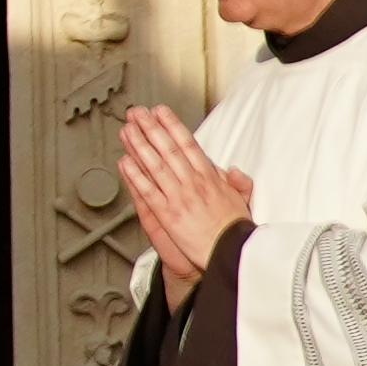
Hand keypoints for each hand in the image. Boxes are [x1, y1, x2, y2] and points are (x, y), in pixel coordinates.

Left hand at [115, 107, 253, 296]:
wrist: (229, 253)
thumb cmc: (233, 230)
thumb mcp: (242, 200)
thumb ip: (236, 182)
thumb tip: (232, 170)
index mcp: (210, 178)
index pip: (188, 144)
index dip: (172, 125)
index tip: (160, 112)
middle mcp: (192, 183)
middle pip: (167, 149)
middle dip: (150, 128)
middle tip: (136, 113)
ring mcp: (177, 197)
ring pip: (154, 165)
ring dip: (138, 145)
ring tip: (126, 130)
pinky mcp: (166, 213)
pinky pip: (147, 190)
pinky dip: (134, 175)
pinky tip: (124, 162)